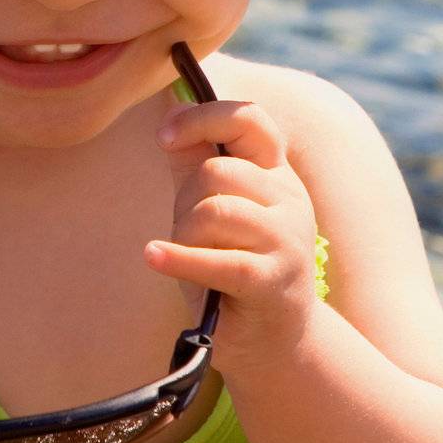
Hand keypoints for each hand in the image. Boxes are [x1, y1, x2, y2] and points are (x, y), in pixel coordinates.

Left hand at [144, 99, 319, 375]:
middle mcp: (289, 199)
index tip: (164, 136)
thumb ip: (193, 159)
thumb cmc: (232, 265)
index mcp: (275, 174)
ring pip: (215, 211)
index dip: (204, 117)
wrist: (271, 341)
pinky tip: (153, 257)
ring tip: (183, 256)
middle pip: (218, 171)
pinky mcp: (272, 281)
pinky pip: (218, 259)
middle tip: (186, 232)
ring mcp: (286, 240)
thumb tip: (170, 101)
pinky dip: (178, 258)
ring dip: (184, 235)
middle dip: (186, 200)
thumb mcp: (210, 207)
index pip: (251, 120)